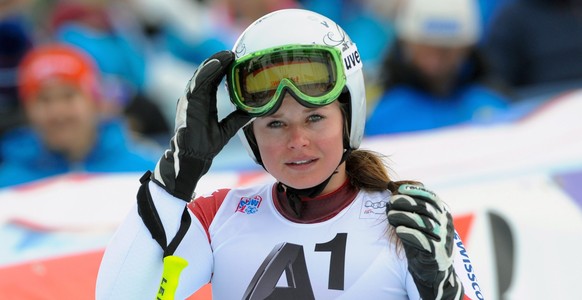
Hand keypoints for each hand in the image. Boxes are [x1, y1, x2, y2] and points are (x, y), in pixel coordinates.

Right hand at [152, 51, 251, 200]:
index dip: (222, 68)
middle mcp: (195, 98)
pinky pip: (197, 84)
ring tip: (226, 54)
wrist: (192, 158)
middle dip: (219, 61)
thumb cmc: (205, 145)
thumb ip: (237, 118)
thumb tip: (254, 111)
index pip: (213, 80)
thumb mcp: (227, 129)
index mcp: (204, 102)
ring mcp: (190, 100)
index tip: (235, 59)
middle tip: (232, 52)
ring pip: (201, 75)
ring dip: (214, 63)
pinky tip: (217, 64)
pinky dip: (207, 72)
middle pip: (207, 74)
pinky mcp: (188, 104)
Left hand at [387, 184, 463, 299]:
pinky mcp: (437, 254)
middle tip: (391, 201)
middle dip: (407, 202)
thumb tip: (391, 189)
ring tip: (390, 215)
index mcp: (443, 214)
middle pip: (426, 208)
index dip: (415, 191)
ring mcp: (443, 239)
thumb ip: (407, 208)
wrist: (431, 271)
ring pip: (424, 223)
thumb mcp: (415, 223)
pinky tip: (399, 231)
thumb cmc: (422, 243)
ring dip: (405, 216)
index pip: (431, 198)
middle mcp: (446, 225)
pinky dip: (410, 233)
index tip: (399, 189)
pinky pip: (424, 241)